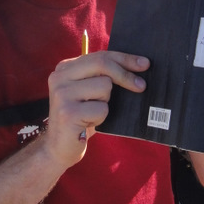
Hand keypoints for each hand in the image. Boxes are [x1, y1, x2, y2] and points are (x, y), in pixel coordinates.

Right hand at [46, 51, 149, 167]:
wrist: (59, 147)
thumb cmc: (81, 118)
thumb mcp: (89, 92)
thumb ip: (102, 76)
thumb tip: (137, 66)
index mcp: (65, 68)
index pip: (100, 55)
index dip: (125, 59)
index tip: (144, 64)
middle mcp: (59, 77)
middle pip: (102, 64)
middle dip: (125, 75)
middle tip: (141, 86)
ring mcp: (62, 94)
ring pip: (105, 87)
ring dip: (106, 103)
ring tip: (92, 112)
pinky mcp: (68, 112)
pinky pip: (102, 109)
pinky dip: (101, 118)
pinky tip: (88, 124)